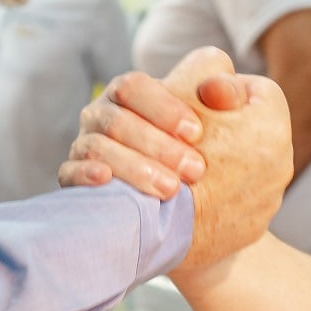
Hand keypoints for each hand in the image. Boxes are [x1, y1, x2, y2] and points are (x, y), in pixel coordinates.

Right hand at [61, 48, 290, 274]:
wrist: (198, 223)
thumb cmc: (219, 162)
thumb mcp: (241, 126)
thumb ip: (238, 97)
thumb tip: (218, 88)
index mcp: (135, 97)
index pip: (135, 86)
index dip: (163, 105)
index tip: (196, 132)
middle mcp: (105, 119)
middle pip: (115, 119)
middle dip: (156, 145)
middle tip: (196, 170)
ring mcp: (88, 151)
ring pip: (95, 147)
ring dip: (134, 167)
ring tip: (172, 189)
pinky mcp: (78, 185)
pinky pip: (68, 175)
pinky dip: (87, 176)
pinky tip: (109, 183)